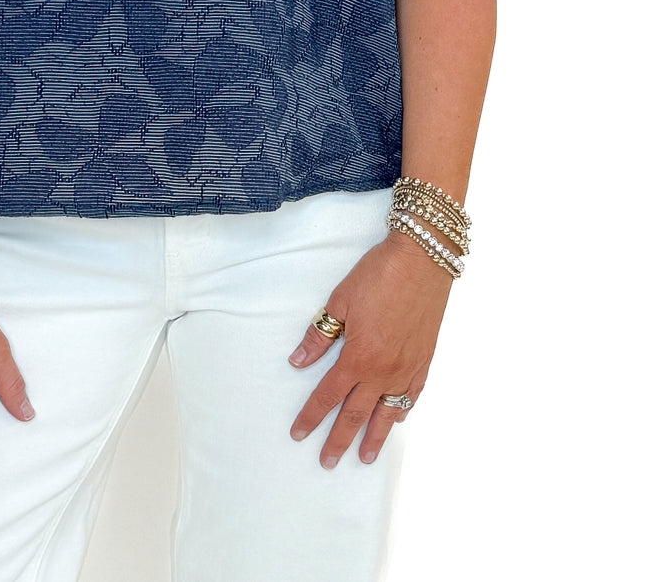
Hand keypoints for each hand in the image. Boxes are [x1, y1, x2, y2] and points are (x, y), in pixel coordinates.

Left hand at [287, 231, 452, 467]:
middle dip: (340, 439)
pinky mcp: (424, 360)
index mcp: (359, 356)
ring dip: (374, 436)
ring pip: (387, 412)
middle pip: (356, 413)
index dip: (312, 416)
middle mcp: (384, 370)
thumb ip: (319, 335)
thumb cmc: (378, 275)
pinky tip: (396, 420)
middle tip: (327, 462)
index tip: (299, 434)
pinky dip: (402, 410)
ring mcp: (407, 368)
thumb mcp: (340, 301)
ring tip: (365, 457)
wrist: (422, 260)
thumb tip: (298, 361)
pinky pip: (412, 395)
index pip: (328, 395)